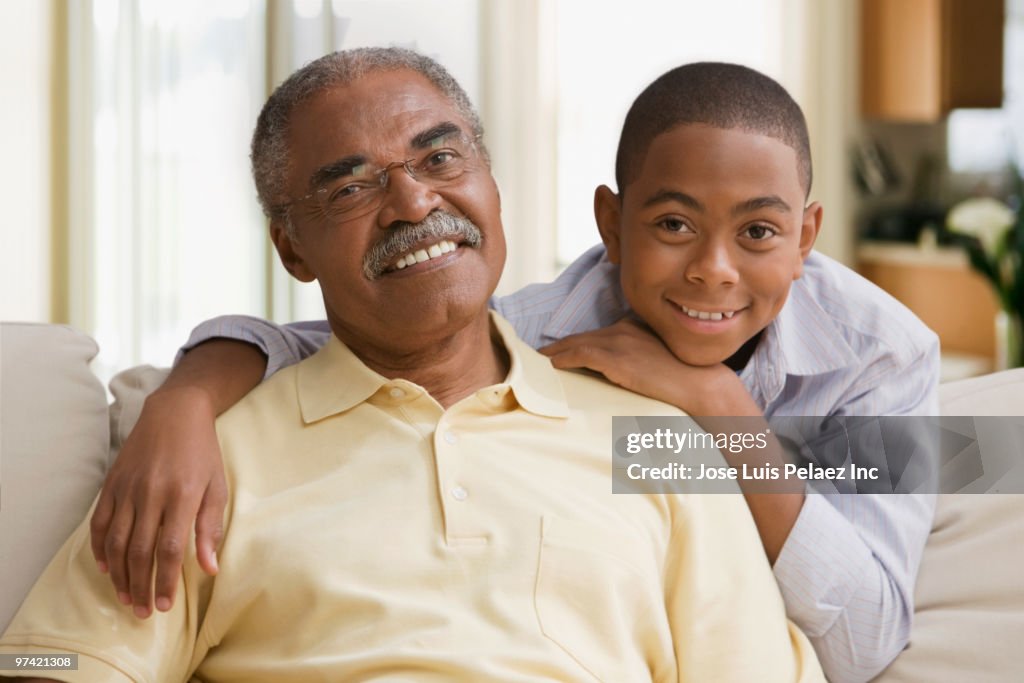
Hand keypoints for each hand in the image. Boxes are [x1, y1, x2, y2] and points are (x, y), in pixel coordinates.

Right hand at [89, 386, 226, 617]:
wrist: (175, 413)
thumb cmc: (202, 453)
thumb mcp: (217, 487)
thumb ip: (210, 529)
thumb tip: (210, 569)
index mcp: (183, 495)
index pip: (169, 550)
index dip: (165, 581)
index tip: (165, 604)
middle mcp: (152, 493)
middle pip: (140, 551)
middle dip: (141, 586)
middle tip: (144, 610)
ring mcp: (128, 488)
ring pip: (116, 541)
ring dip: (119, 574)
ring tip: (126, 597)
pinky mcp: (112, 483)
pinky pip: (100, 522)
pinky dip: (100, 548)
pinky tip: (107, 567)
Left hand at [539, 318, 755, 414]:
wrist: (701, 384)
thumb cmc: (686, 381)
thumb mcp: (659, 364)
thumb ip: (638, 363)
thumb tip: (623, 377)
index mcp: (635, 328)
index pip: (597, 335)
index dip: (575, 343)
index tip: (559, 352)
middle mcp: (624, 329)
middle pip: (582, 337)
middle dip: (559, 347)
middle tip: (539, 356)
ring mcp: (619, 341)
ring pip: (576, 344)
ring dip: (554, 354)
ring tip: (537, 362)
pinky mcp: (616, 357)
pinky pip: (579, 355)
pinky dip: (562, 360)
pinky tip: (550, 367)